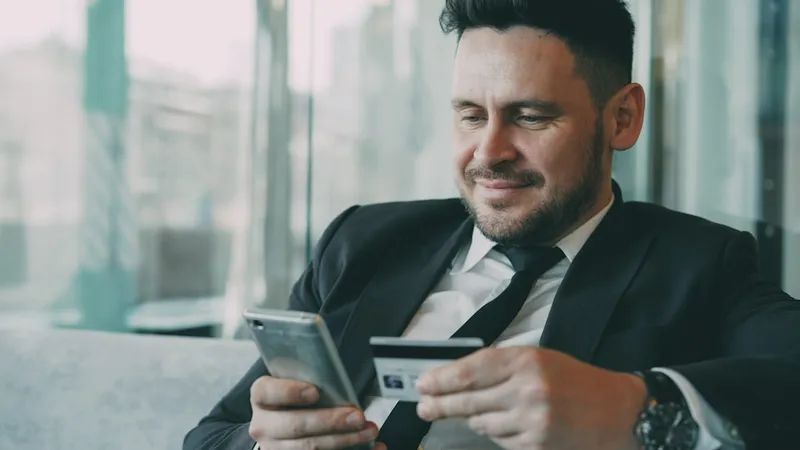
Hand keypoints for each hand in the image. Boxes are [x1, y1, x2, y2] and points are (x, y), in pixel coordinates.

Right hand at [248, 376, 385, 449]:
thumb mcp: (295, 385)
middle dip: (330, 421)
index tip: (315, 392)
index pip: (267, 392)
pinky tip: (372, 448)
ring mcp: (274, 448)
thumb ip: (311, 380)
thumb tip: (341, 382)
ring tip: (369, 432)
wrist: (281, 427)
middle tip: (358, 416)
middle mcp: (263, 426)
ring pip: (309, 447)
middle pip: (295, 426)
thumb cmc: (296, 400)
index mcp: (262, 398)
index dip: (289, 392)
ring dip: (344, 440)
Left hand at [414, 347, 646, 449]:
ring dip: (473, 419)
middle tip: (423, 407)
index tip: (424, 383)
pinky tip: (507, 424)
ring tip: (471, 413)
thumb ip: (501, 367)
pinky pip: (501, 441)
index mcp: (526, 361)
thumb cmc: (575, 380)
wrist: (617, 411)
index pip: (471, 371)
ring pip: (482, 425)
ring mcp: (532, 422)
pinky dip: (497, 434)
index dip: (443, 379)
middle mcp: (527, 390)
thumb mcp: (539, 359)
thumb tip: (457, 378)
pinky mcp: (537, 446)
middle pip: (469, 401)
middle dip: (441, 405)